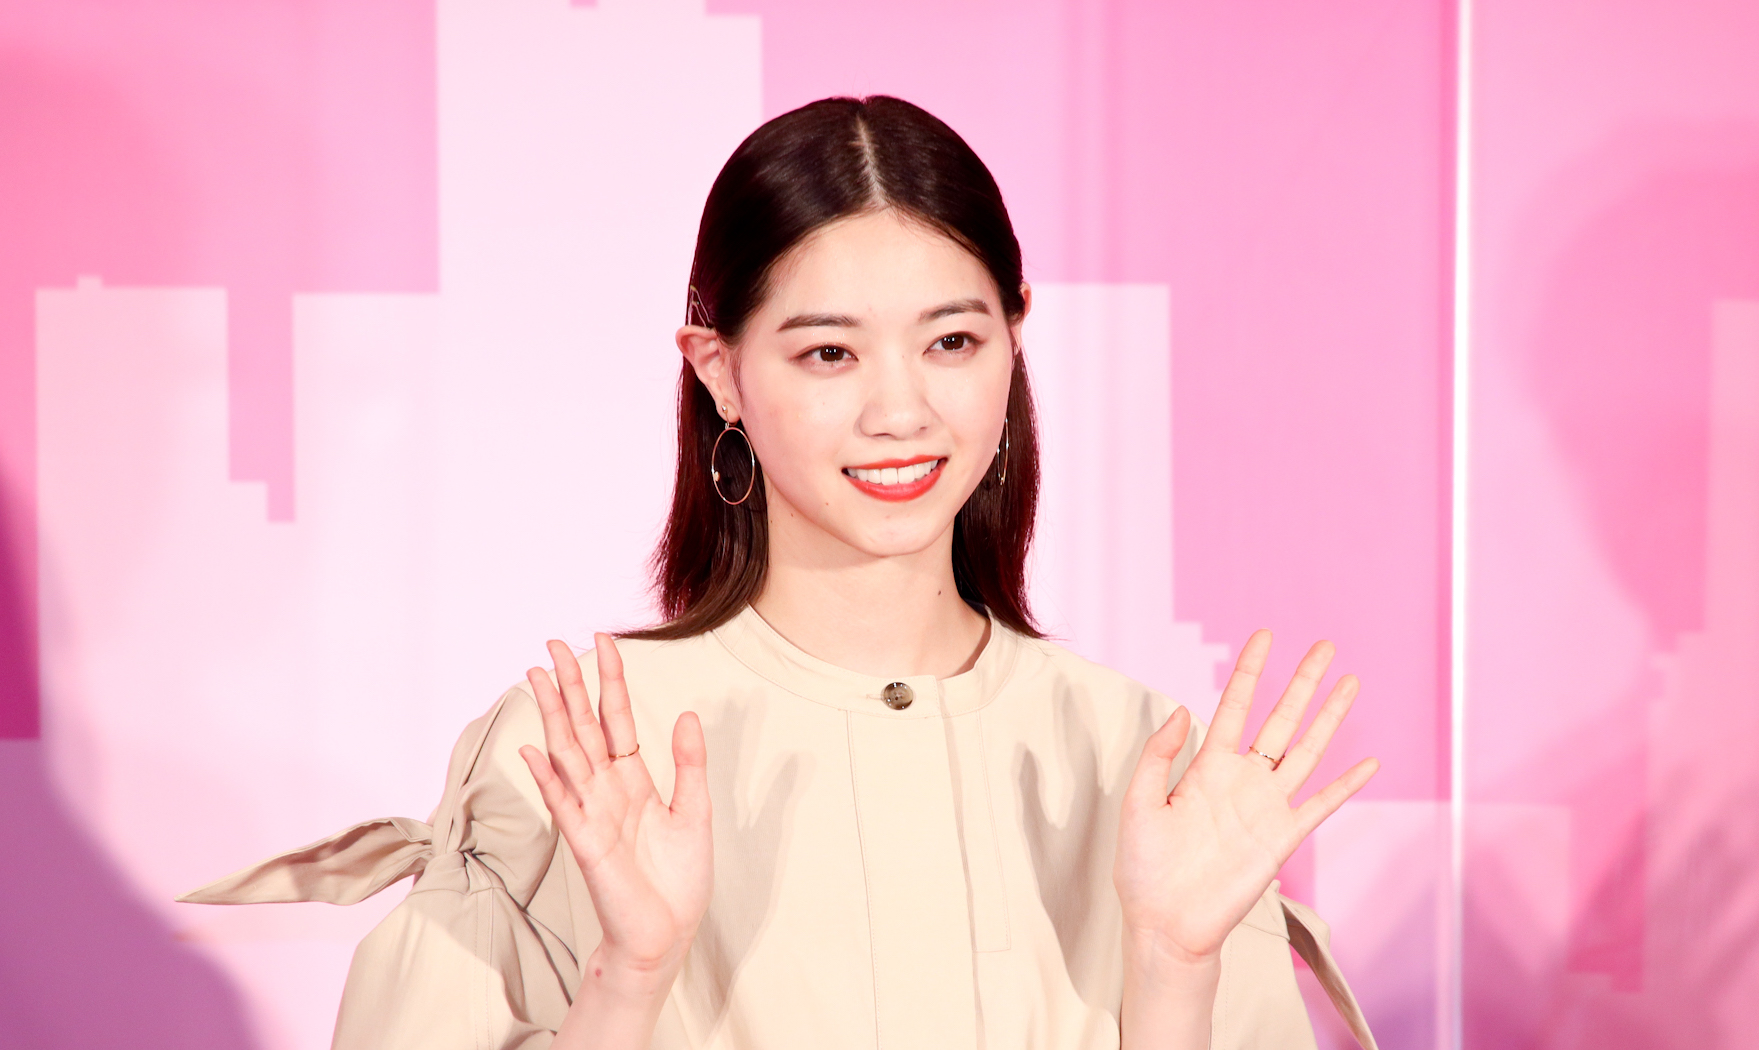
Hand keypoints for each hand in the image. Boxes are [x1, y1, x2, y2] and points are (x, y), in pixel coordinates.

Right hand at [519, 634, 712, 988]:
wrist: (666, 933)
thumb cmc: (677, 879)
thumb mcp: (695, 811)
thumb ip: (689, 764)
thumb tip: (688, 714)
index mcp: (633, 779)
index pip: (616, 718)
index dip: (610, 680)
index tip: (604, 640)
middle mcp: (606, 789)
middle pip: (583, 726)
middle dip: (569, 685)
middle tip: (553, 642)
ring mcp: (591, 813)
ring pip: (566, 753)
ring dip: (551, 715)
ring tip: (537, 675)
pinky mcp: (586, 843)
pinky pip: (564, 804)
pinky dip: (547, 776)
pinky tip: (533, 748)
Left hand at [1114, 630, 1377, 964]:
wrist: (1165, 924)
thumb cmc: (1144, 868)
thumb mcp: (1137, 802)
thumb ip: (1159, 755)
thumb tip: (1182, 709)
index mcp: (1205, 767)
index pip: (1234, 707)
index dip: (1250, 672)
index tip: (1264, 637)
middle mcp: (1241, 781)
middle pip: (1280, 719)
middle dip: (1302, 683)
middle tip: (1324, 646)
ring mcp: (1265, 808)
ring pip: (1306, 751)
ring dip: (1329, 719)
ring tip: (1349, 683)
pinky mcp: (1282, 840)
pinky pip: (1320, 805)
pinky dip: (1345, 785)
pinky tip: (1367, 764)